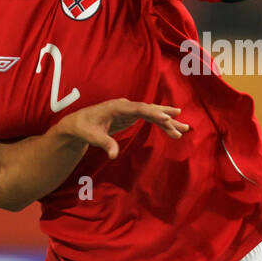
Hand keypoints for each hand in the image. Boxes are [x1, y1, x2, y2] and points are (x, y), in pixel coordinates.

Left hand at [55, 99, 188, 159]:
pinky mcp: (131, 116)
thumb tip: (113, 155)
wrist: (77, 124)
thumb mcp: (91, 137)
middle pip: (150, 109)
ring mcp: (130, 110)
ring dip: (168, 121)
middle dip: (167, 117)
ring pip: (152, 113)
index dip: (152, 112)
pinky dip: (161, 123)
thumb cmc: (83, 127)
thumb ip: (104, 143)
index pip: (138, 108)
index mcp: (116, 106)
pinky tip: (172, 128)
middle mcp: (125, 105)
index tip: (166, 117)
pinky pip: (149, 118)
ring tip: (184, 129)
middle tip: (183, 126)